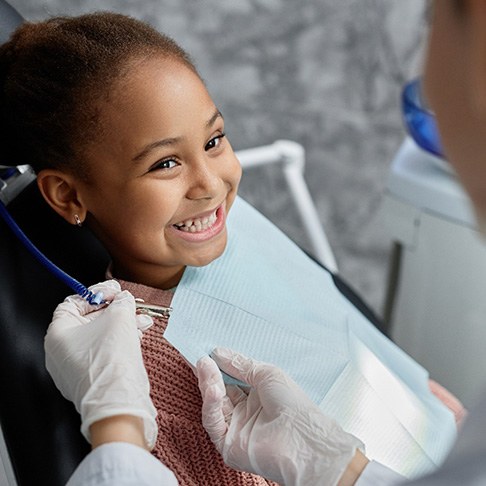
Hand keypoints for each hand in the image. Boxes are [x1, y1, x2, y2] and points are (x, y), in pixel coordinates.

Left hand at [44, 280, 157, 448]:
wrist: (119, 401)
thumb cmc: (111, 360)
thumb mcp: (120, 317)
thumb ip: (122, 302)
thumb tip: (124, 299)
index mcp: (58, 334)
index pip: (74, 303)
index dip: (97, 293)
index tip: (115, 291)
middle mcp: (61, 352)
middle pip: (89, 319)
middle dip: (115, 310)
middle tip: (130, 304)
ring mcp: (75, 368)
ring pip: (100, 337)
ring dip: (122, 325)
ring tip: (142, 321)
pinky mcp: (91, 379)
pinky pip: (104, 353)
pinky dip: (121, 342)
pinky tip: (138, 336)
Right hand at [197, 348, 366, 485]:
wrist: (301, 439)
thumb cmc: (292, 403)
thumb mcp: (266, 373)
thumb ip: (240, 364)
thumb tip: (217, 352)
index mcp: (257, 395)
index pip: (231, 378)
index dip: (219, 365)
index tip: (206, 350)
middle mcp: (245, 412)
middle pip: (220, 390)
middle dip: (209, 372)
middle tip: (200, 356)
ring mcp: (236, 428)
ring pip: (214, 404)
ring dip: (208, 383)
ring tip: (204, 365)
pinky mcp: (227, 445)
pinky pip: (213, 422)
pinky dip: (210, 404)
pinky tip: (213, 389)